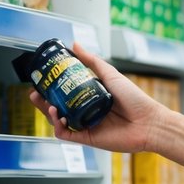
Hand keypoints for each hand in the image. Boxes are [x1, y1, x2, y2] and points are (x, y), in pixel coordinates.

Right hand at [26, 46, 166, 152]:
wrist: (148, 122)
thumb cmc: (135, 99)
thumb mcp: (110, 75)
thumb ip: (92, 61)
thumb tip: (74, 44)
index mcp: (90, 98)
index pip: (65, 93)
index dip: (51, 88)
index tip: (42, 80)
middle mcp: (86, 112)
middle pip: (58, 108)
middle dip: (43, 101)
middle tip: (34, 92)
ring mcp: (86, 126)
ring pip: (59, 121)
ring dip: (47, 113)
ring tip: (43, 102)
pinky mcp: (88, 138)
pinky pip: (67, 135)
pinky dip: (58, 126)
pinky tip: (57, 116)